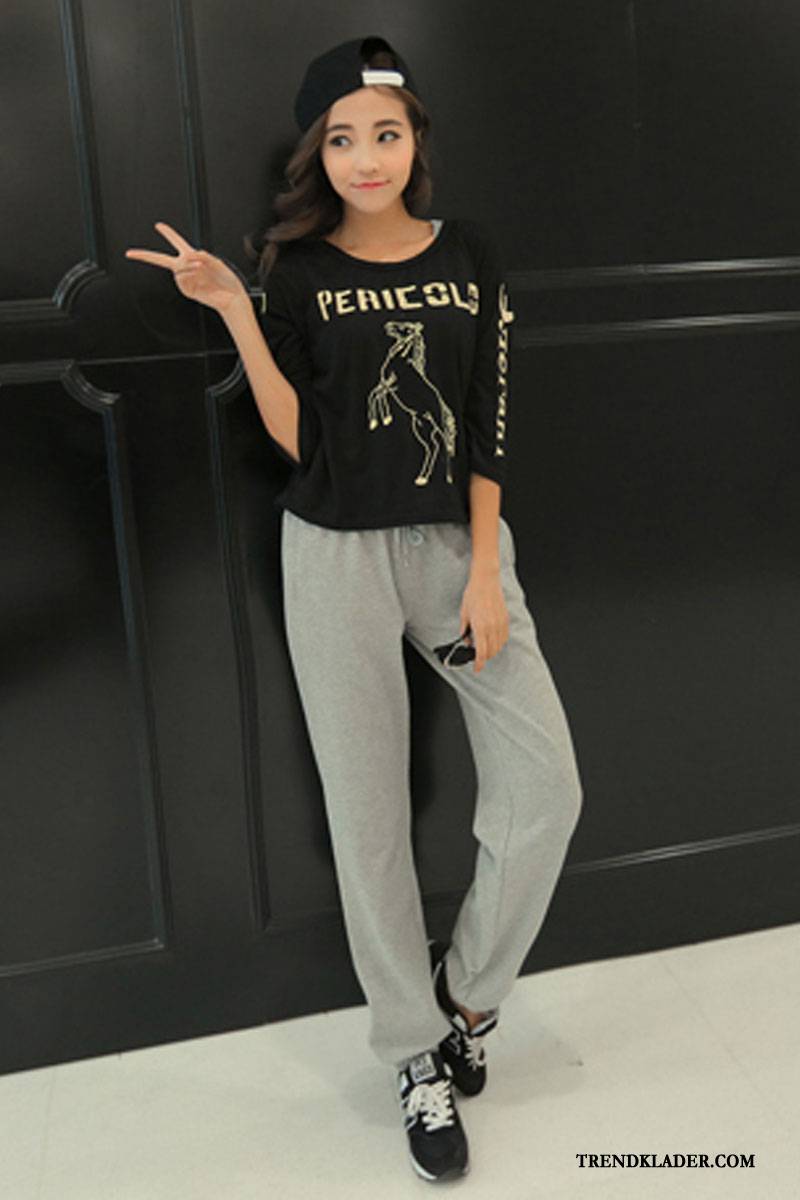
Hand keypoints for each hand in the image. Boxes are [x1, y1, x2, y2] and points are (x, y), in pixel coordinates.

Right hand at [124, 221, 247, 314]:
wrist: (232, 298)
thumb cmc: (228, 281)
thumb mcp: (218, 263)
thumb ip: (205, 256)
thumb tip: (192, 255)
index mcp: (195, 258)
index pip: (178, 243)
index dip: (168, 233)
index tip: (158, 226)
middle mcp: (189, 268)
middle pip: (163, 259)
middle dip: (147, 255)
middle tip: (131, 253)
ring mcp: (187, 280)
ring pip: (177, 268)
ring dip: (187, 265)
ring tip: (200, 268)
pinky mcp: (188, 290)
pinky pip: (182, 279)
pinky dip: (189, 275)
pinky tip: (198, 276)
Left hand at [459, 568, 509, 673]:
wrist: (486, 581)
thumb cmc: (473, 594)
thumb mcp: (464, 613)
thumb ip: (465, 630)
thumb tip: (466, 641)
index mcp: (480, 626)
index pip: (481, 652)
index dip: (479, 663)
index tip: (477, 669)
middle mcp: (492, 627)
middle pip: (491, 651)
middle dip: (484, 657)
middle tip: (476, 655)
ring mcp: (500, 623)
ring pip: (499, 646)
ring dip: (491, 650)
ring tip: (483, 646)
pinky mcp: (505, 619)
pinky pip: (504, 637)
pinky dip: (499, 643)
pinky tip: (492, 640)